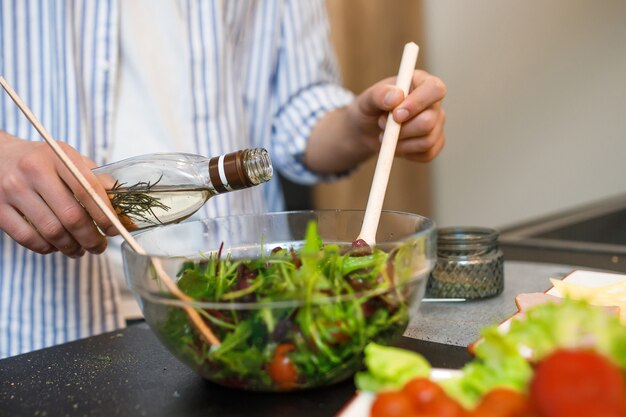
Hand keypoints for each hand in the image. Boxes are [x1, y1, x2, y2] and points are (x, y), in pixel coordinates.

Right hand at [0, 131, 117, 256]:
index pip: (89, 191)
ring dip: (71, 247)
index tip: (115, 231)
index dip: (106, 216)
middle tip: (99, 247)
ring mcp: (12, 189)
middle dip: (91, 238)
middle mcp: (33, 170)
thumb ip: (95, 179)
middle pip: (72, 216)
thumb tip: (124, 202)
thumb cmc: (42, 161)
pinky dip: (47, 248)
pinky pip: (28, 238)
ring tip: (80, 250)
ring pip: (52, 231)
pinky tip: (56, 247)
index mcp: (58, 156)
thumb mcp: (69, 159)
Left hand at [348, 69, 446, 161]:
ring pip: (427, 140)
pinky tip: (396, 145)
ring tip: (386, 135)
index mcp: (422, 82)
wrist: (367, 130)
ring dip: (401, 142)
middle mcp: (434, 103)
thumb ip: (379, 94)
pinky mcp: (435, 143)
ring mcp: (437, 124)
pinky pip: (426, 154)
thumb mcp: (367, 100)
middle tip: (383, 124)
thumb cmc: (369, 109)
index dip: (418, 103)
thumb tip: (396, 97)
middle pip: (429, 121)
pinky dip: (406, 153)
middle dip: (402, 129)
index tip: (396, 114)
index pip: (435, 89)